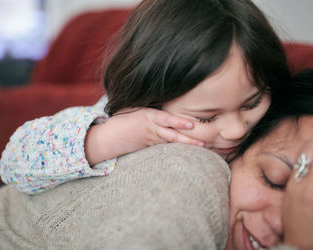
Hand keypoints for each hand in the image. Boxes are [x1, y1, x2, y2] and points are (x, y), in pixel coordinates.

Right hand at [85, 107, 203, 164]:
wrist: (108, 137)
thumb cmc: (120, 118)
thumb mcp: (132, 106)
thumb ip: (147, 104)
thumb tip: (162, 94)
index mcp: (149, 117)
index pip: (167, 119)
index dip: (179, 122)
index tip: (192, 125)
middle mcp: (153, 129)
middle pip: (173, 135)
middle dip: (188, 140)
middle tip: (204, 143)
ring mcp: (152, 139)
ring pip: (172, 143)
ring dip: (187, 145)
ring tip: (202, 148)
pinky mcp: (150, 146)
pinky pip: (166, 147)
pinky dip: (178, 149)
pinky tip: (190, 151)